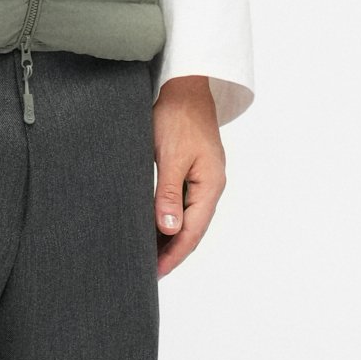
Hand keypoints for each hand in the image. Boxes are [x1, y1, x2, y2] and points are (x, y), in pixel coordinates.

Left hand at [152, 75, 225, 279]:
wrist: (185, 86)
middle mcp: (212, 186)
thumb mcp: (169, 157)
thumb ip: (168, 194)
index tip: (154, 272)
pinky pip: (184, 204)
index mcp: (211, 186)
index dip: (173, 255)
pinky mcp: (194, 171)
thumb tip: (170, 229)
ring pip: (188, 219)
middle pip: (193, 230)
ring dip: (170, 237)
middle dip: (172, 252)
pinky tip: (155, 226)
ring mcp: (204, 179)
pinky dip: (170, 219)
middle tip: (148, 271)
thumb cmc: (177, 117)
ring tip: (148, 255)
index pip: (192, 232)